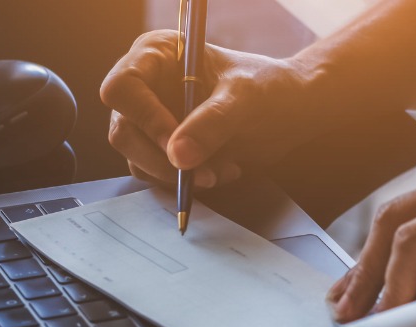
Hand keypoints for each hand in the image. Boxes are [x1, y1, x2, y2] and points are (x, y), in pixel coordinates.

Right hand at [100, 30, 332, 187]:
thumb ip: (212, 123)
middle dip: (161, 158)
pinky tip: (222, 170)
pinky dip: (188, 181)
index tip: (176, 143)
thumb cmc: (269, 88)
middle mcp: (146, 87)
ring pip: (138, 159)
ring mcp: (152, 120)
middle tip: (201, 173)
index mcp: (157, 55)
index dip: (144, 118)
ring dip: (178, 175)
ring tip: (222, 170)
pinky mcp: (164, 148)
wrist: (291, 111)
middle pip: (124, 131)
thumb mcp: (245, 99)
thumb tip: (177, 156)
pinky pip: (159, 174)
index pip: (123, 87)